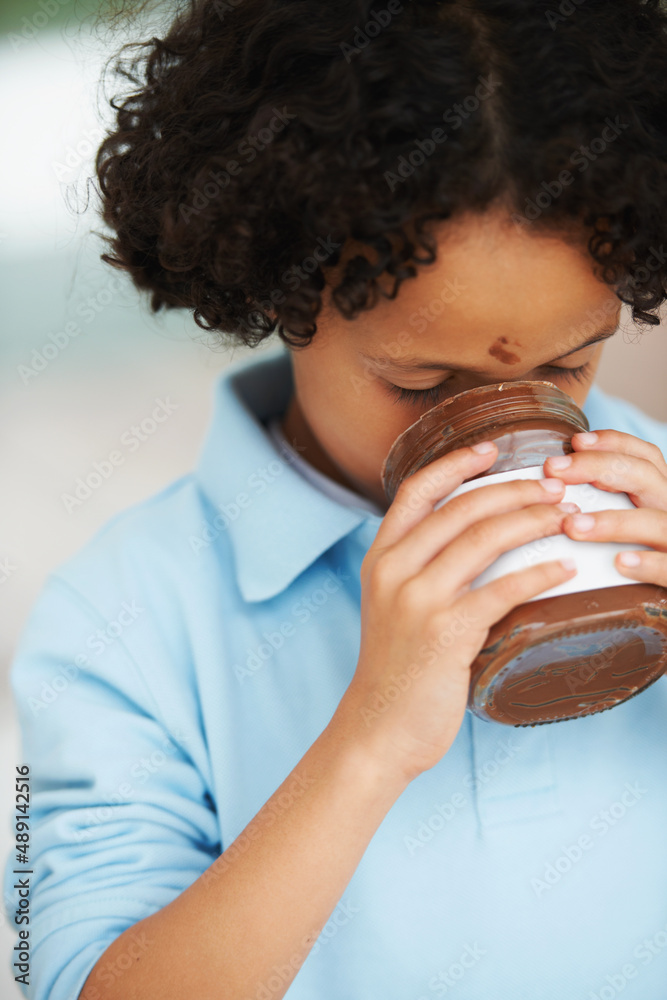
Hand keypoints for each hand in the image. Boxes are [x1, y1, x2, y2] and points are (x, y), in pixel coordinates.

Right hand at [335, 441, 579, 785]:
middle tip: (553, 486)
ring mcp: (416, 600)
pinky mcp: (444, 633)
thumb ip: (418, 567)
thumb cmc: (395, 666)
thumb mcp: (390, 604)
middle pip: (461, 508)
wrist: (378, 727)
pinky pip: (501, 590)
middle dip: (514, 489)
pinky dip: (539, 574)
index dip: (456, 463)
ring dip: (532, 520)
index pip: (416, 491)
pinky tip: (564, 569)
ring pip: (483, 539)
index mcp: (380, 557)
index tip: (493, 448)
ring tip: (564, 515)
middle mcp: (393, 570)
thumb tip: (473, 535)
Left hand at [543, 429, 666, 587]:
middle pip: (645, 477)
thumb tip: (553, 485)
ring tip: (574, 525)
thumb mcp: (634, 523)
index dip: (613, 442)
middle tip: (554, 470)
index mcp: (662, 495)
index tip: (575, 441)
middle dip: (598, 468)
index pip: (645, 456)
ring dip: (613, 521)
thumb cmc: (647, 558)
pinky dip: (646, 564)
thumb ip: (609, 501)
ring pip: (655, 523)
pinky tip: (619, 562)